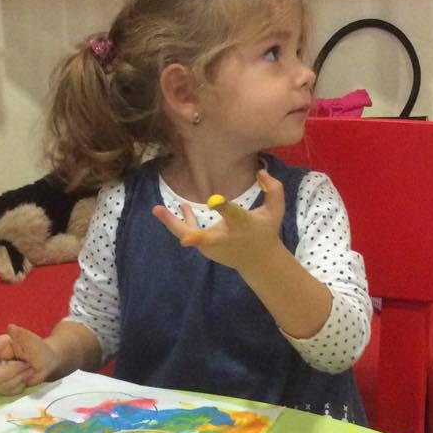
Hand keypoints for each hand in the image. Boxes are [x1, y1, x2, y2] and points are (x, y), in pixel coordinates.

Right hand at [0, 323, 55, 396]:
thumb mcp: (34, 342)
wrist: (47, 362)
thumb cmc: (40, 350)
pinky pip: (6, 392)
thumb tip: (11, 327)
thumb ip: (23, 335)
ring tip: (26, 371)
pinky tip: (23, 380)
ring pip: (2, 385)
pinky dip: (18, 388)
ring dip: (19, 380)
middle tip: (27, 365)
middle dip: (17, 372)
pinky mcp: (2, 384)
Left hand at [152, 170, 286, 273]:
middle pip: (202, 236)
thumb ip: (274, 189)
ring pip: (189, 235)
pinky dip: (180, 222)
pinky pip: (189, 233)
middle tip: (178, 233)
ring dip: (171, 222)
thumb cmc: (266, 230)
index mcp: (241, 224)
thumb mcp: (276, 210)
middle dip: (189, 233)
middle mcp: (224, 236)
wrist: (258, 260)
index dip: (223, 207)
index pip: (232, 214)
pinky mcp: (205, 248)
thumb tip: (261, 172)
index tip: (213, 202)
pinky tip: (175, 208)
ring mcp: (212, 245)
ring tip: (156, 209)